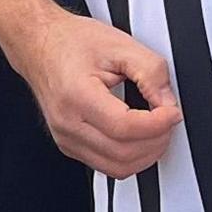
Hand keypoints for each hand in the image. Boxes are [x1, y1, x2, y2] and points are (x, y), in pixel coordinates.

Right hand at [11, 10, 183, 176]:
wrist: (39, 45)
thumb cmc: (70, 43)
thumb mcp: (118, 45)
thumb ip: (150, 71)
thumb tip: (167, 102)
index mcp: (77, 96)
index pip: (124, 127)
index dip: (157, 124)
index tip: (171, 112)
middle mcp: (68, 124)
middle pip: (123, 153)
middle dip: (157, 140)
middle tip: (168, 119)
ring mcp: (67, 140)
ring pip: (117, 168)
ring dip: (146, 154)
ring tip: (157, 130)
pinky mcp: (70, 146)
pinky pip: (107, 166)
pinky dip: (130, 157)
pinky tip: (139, 138)